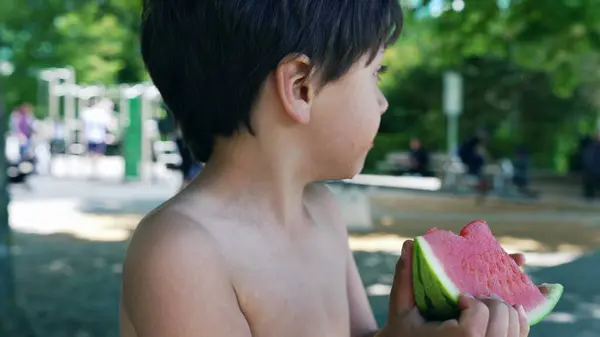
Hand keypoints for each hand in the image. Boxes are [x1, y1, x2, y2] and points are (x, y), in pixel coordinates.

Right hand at [375, 240, 529, 336]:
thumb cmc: (405, 334)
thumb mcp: (401, 309)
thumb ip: (404, 279)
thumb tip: (410, 243)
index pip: (476, 320)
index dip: (473, 305)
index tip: (461, 298)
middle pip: (500, 319)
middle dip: (492, 301)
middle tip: (475, 298)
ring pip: (515, 325)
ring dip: (506, 308)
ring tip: (488, 303)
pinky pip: (521, 335)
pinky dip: (520, 319)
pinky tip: (513, 308)